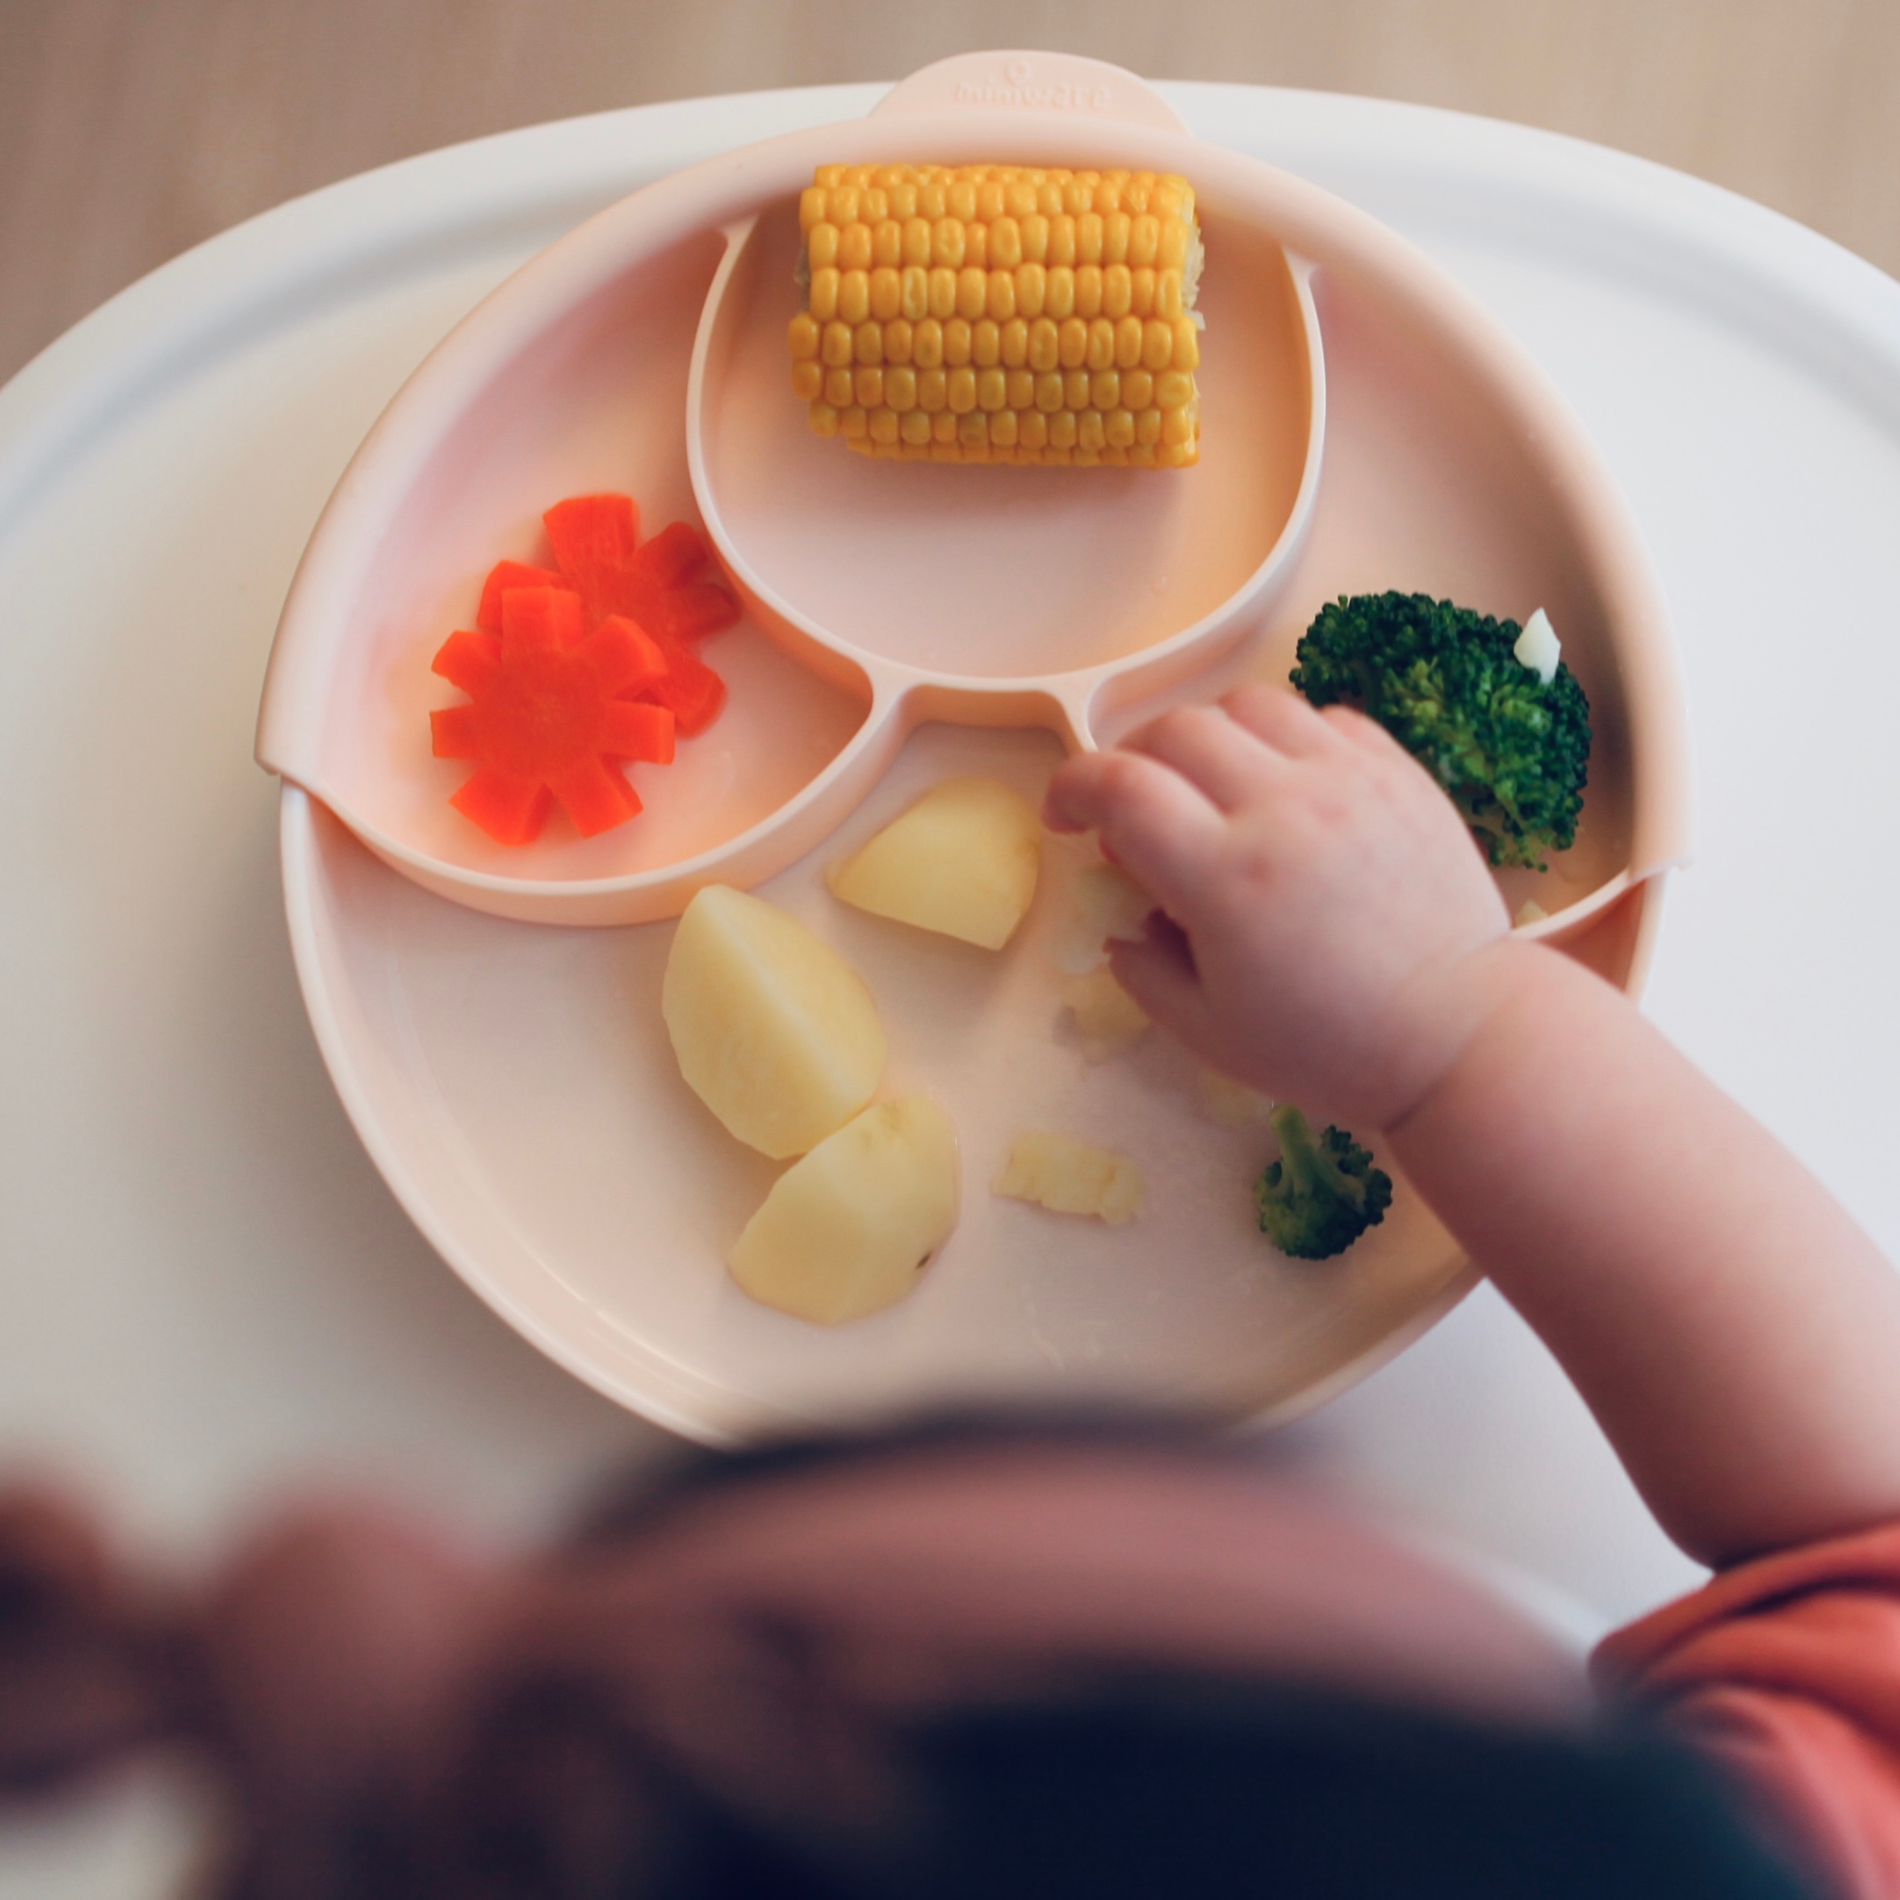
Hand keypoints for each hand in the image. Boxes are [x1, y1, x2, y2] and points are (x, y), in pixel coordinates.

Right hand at [1044, 686, 1515, 1127]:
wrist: (1459, 1036)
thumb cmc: (1331, 1050)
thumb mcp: (1209, 1033)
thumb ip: (1144, 970)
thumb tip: (1120, 921)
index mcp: (1224, 877)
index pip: (1119, 785)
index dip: (1071, 787)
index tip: (1065, 818)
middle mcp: (1283, 808)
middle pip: (1174, 729)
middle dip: (1131, 761)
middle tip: (1133, 811)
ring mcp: (1348, 781)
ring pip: (1247, 704)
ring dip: (1206, 736)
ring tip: (1210, 787)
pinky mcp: (1399, 773)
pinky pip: (1322, 717)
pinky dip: (1283, 738)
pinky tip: (1284, 786)